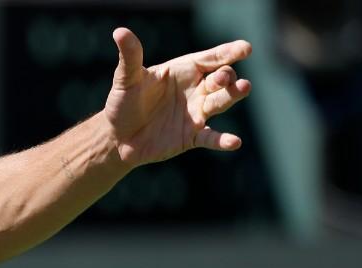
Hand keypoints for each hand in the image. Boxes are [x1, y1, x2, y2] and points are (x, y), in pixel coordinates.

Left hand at [103, 27, 252, 166]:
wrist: (117, 138)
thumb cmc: (123, 104)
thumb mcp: (126, 79)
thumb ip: (130, 56)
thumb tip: (119, 31)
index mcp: (183, 71)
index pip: (210, 58)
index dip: (228, 52)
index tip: (245, 48)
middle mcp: (195, 90)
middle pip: (221, 78)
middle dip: (227, 76)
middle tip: (223, 77)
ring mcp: (196, 113)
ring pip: (221, 102)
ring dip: (233, 95)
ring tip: (244, 88)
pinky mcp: (192, 136)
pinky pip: (211, 138)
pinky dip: (223, 140)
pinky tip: (234, 142)